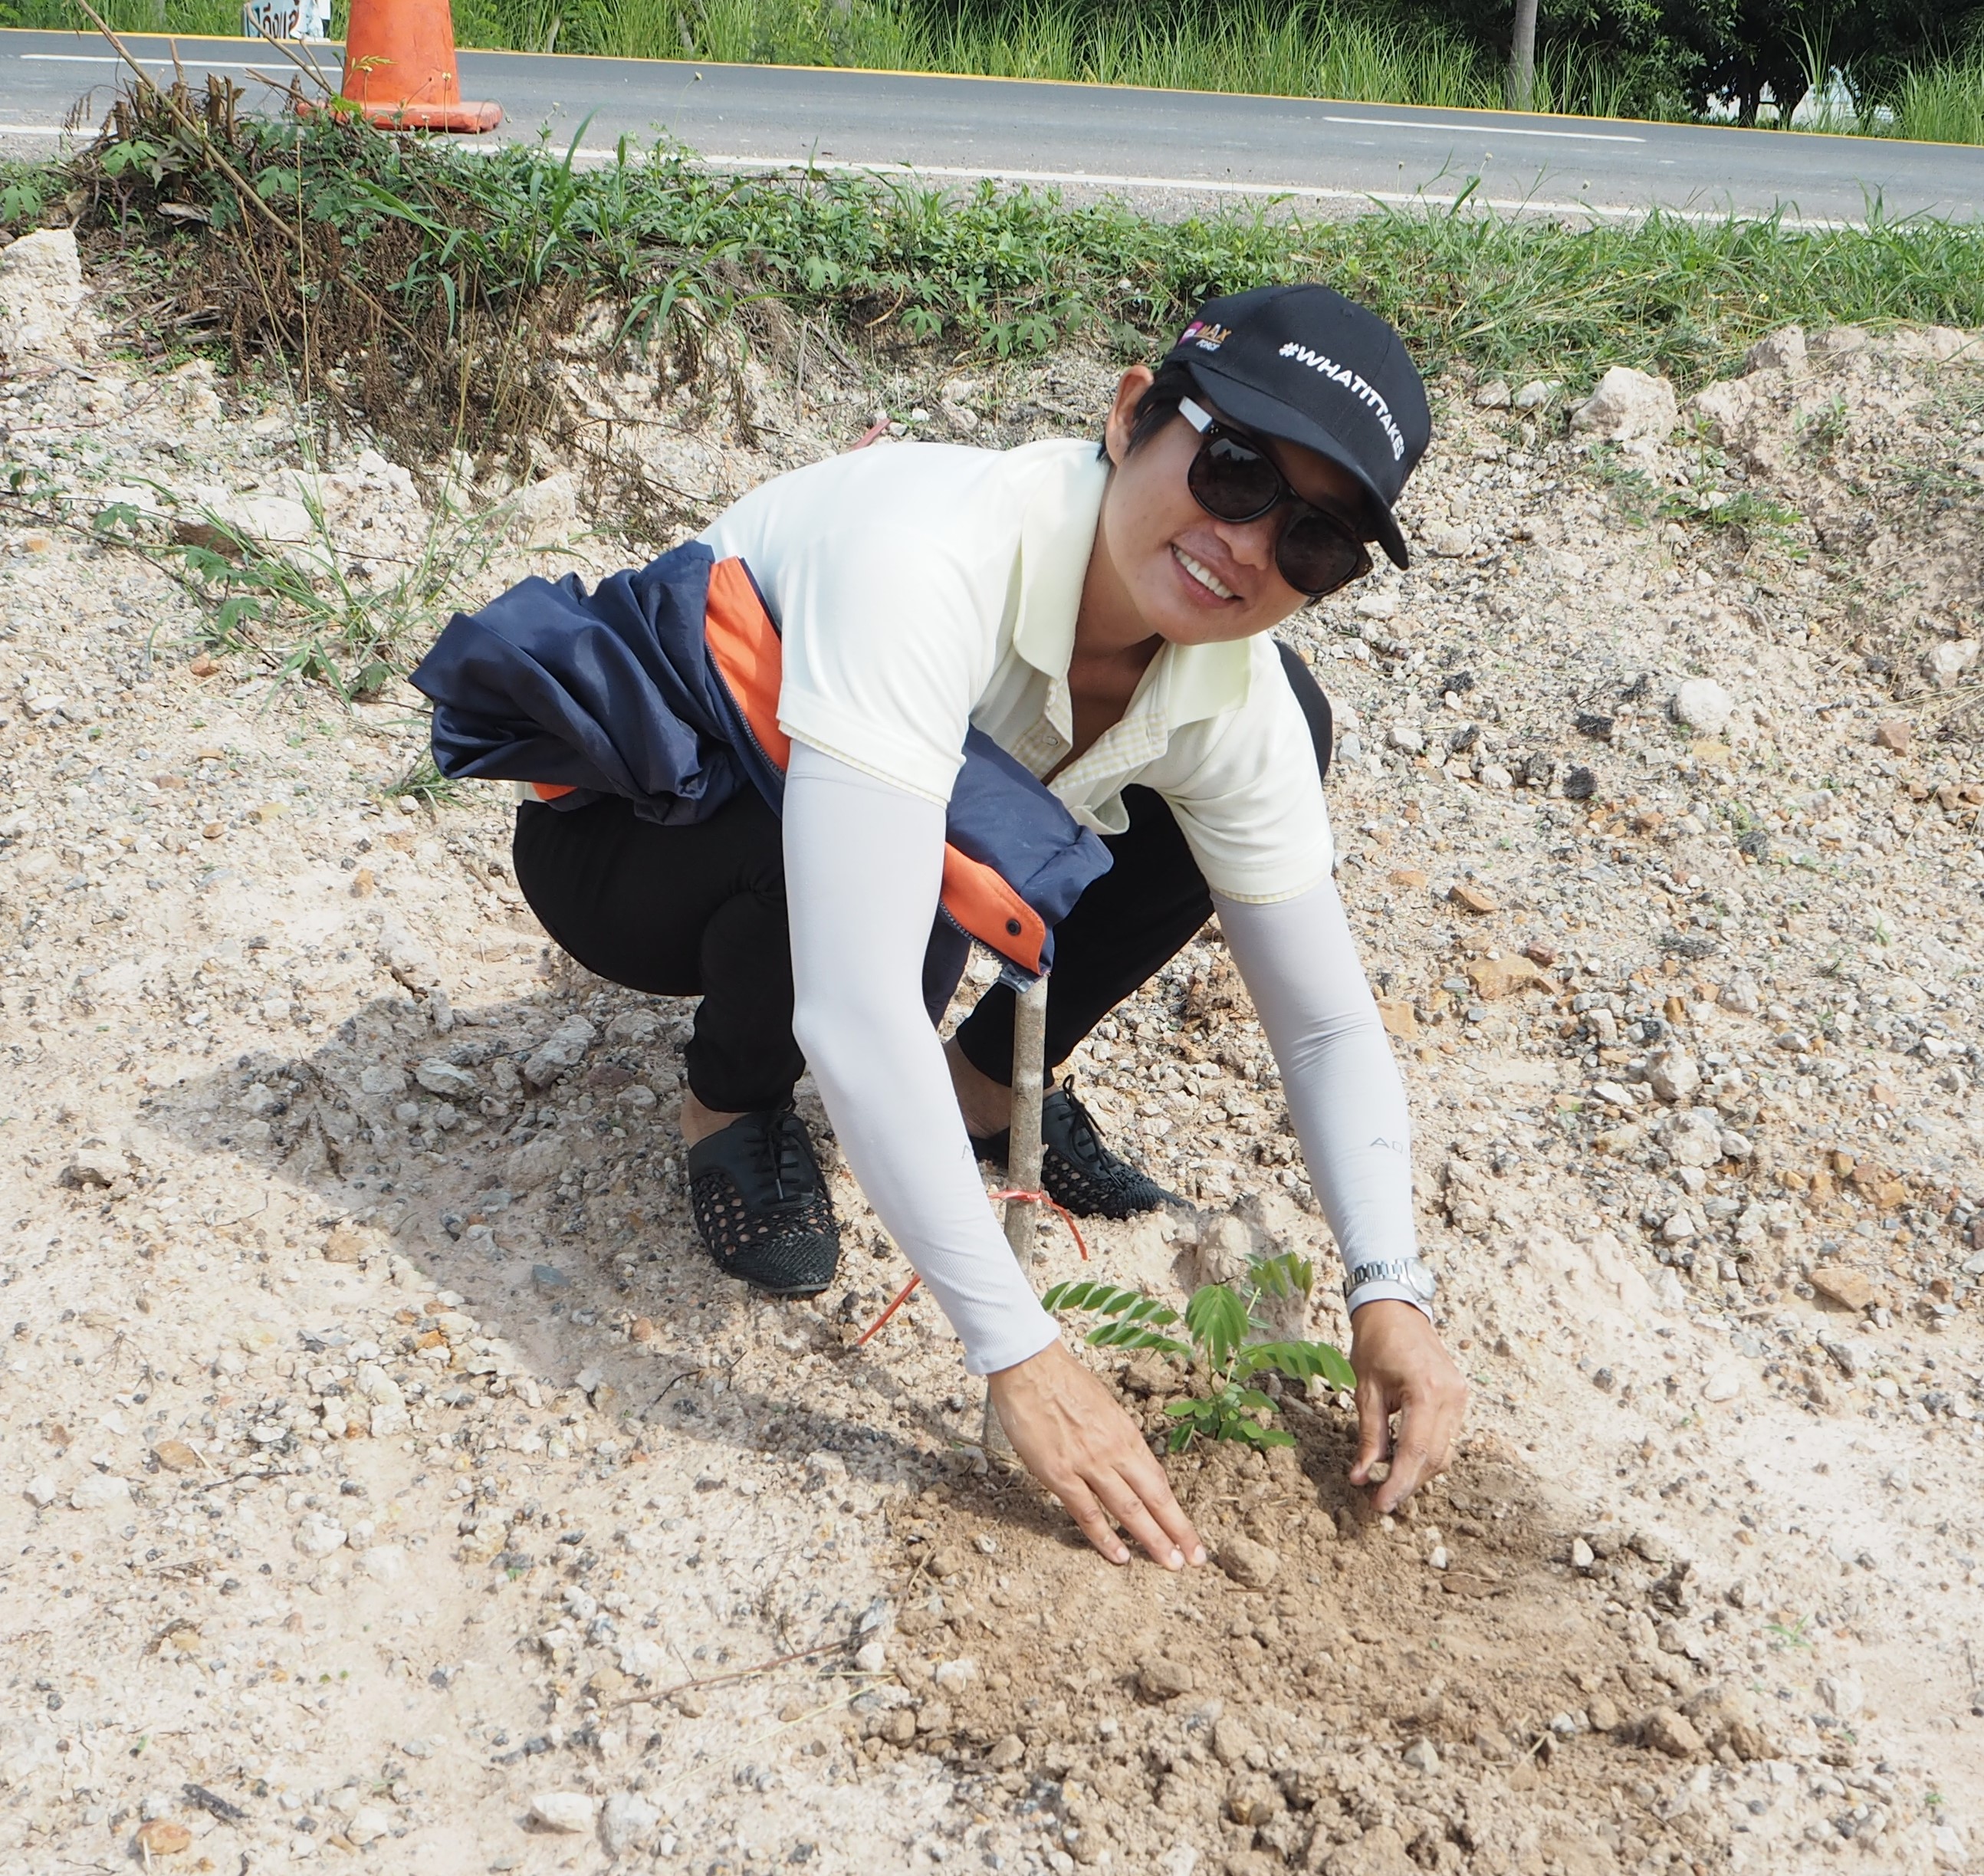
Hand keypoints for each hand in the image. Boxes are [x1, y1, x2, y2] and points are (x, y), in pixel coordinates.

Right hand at [987, 1340, 1206, 1569]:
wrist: (1030, 1367)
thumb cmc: (1063, 1381)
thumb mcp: (1104, 1406)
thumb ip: (1115, 1437)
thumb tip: (1125, 1461)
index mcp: (1126, 1434)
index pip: (1158, 1481)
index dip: (1175, 1511)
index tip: (1190, 1534)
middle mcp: (1114, 1451)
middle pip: (1154, 1498)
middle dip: (1176, 1531)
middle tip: (1194, 1559)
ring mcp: (1088, 1464)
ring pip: (1128, 1509)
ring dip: (1151, 1539)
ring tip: (1170, 1563)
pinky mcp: (1059, 1473)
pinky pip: (1086, 1512)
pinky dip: (1105, 1537)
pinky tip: (1120, 1556)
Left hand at [1347, 1301, 1468, 1513]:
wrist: (1396, 1310)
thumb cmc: (1375, 1344)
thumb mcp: (1365, 1390)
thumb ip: (1367, 1435)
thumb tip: (1360, 1477)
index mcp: (1426, 1391)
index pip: (1415, 1451)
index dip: (1399, 1483)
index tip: (1381, 1505)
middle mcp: (1451, 1397)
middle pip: (1434, 1458)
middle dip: (1408, 1482)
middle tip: (1381, 1500)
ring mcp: (1460, 1398)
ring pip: (1444, 1452)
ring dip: (1418, 1471)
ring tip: (1389, 1481)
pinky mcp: (1459, 1398)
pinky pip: (1446, 1437)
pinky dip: (1426, 1453)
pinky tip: (1404, 1458)